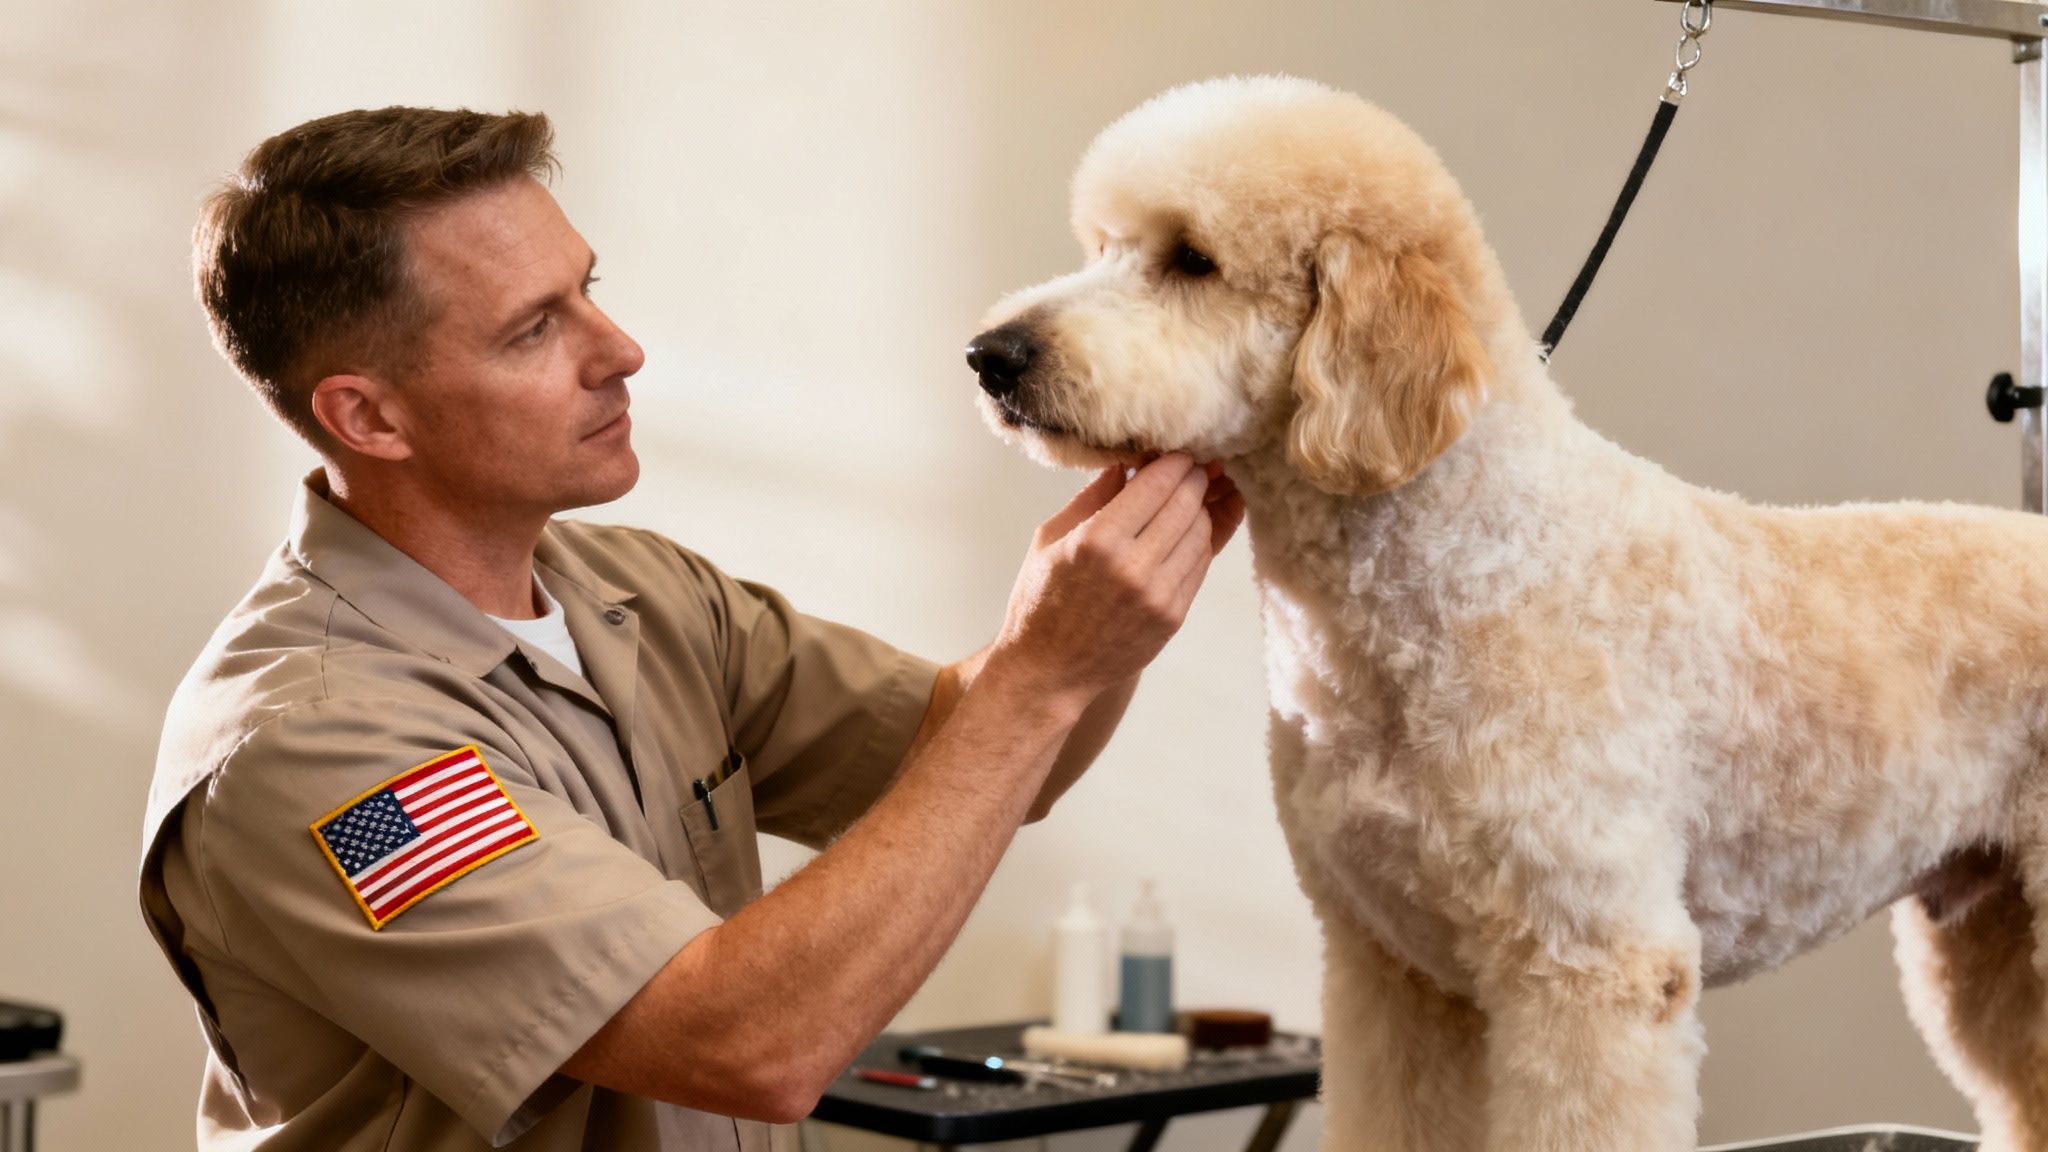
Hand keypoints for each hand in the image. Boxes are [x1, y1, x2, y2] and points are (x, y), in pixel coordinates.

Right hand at [986, 454, 1241, 712]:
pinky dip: (1199, 543)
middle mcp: (1133, 567)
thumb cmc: (1040, 601)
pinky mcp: (1173, 617)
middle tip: (1192, 469)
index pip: (1157, 484)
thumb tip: (1127, 462)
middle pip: (1187, 504)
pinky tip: (1186, 533)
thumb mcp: (1050, 539)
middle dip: (1194, 479)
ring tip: (1189, 500)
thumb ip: (1092, 497)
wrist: (1048, 670)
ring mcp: (1158, 595)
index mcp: (1097, 541)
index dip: (1174, 462)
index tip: (1176, 453)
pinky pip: (1200, 566)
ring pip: (1201, 534)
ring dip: (1200, 510)